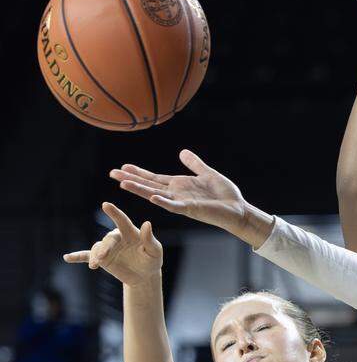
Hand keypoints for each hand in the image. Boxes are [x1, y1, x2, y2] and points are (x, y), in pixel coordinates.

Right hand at [63, 202, 162, 285]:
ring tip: (94, 264)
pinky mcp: (101, 259)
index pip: (122, 220)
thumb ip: (150, 239)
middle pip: (108, 240)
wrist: (144, 276)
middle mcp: (117, 237)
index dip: (114, 213)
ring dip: (95, 256)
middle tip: (102, 257)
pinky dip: (78, 256)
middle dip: (105, 248)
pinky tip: (67, 258)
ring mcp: (107, 248)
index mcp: (130, 232)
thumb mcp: (155, 251)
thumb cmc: (152, 260)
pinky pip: (87, 255)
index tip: (105, 205)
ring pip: (98, 248)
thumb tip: (147, 223)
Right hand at [110, 150, 263, 242]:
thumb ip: (195, 164)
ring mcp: (181, 202)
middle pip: (149, 185)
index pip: (154, 178)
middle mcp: (177, 194)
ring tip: (123, 184)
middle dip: (131, 179)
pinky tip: (152, 197)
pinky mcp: (191, 209)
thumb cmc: (224, 195)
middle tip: (112, 173)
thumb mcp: (208, 174)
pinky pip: (174, 206)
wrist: (238, 209)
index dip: (139, 173)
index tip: (123, 167)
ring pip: (156, 195)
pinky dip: (163, 202)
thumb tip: (182, 152)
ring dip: (140, 190)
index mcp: (179, 185)